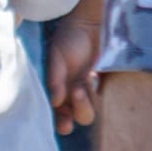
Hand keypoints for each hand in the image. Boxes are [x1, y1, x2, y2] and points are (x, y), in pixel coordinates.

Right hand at [44, 17, 101, 134]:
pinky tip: (91, 74)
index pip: (53, 116)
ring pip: (87, 112)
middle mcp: (67, 97)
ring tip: (83, 81)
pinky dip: (95, 90)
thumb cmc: (66, 40)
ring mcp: (82, 92)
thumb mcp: (56, 58)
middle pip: (73, 119)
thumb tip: (55, 102)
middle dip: (76, 113)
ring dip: (85, 102)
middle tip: (75, 97)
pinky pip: (98, 99)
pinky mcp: (96, 87)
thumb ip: (55, 79)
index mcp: (53, 92)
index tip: (65, 124)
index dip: (58, 123)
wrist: (87, 26)